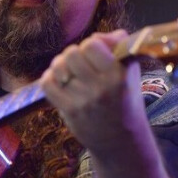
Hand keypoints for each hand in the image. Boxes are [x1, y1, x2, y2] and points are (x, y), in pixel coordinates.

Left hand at [40, 29, 145, 154]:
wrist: (120, 141)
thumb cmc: (124, 99)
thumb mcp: (130, 71)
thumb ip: (118, 46)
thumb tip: (100, 36)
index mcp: (119, 74)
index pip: (92, 45)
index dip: (91, 45)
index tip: (96, 54)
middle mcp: (101, 88)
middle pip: (72, 53)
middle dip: (75, 54)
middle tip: (81, 64)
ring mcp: (84, 100)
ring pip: (58, 67)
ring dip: (61, 66)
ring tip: (69, 72)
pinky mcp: (69, 111)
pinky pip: (47, 83)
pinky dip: (50, 79)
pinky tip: (60, 82)